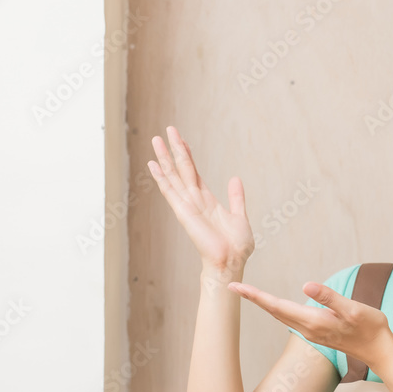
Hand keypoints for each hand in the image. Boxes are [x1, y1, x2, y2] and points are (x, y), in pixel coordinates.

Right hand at [148, 126, 253, 272]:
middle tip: (168, 129)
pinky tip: (152, 164)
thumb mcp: (240, 216)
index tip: (182, 140)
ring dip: (165, 157)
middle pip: (181, 168)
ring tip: (156, 139)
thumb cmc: (236, 246)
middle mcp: (194, 200)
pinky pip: (170, 191)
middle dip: (174, 149)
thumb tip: (235, 178)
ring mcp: (187, 205)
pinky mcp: (183, 212)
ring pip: (174, 175)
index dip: (188, 155)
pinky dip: (161, 177)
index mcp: (207, 200)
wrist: (231, 262)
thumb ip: (236, 197)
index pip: (194, 172)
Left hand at [227, 279, 392, 371]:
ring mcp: (311, 332)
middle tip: (232, 286)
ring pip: (280, 315)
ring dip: (263, 304)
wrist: (380, 350)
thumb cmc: (370, 327)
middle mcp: (307, 328)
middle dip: (253, 298)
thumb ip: (329, 297)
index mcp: (313, 320)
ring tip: (248, 293)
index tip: (237, 287)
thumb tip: (305, 285)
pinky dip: (276, 309)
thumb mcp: (354, 308)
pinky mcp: (317, 332)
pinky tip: (273, 304)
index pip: (277, 305)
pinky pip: (289, 318)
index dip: (255, 296)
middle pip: (273, 311)